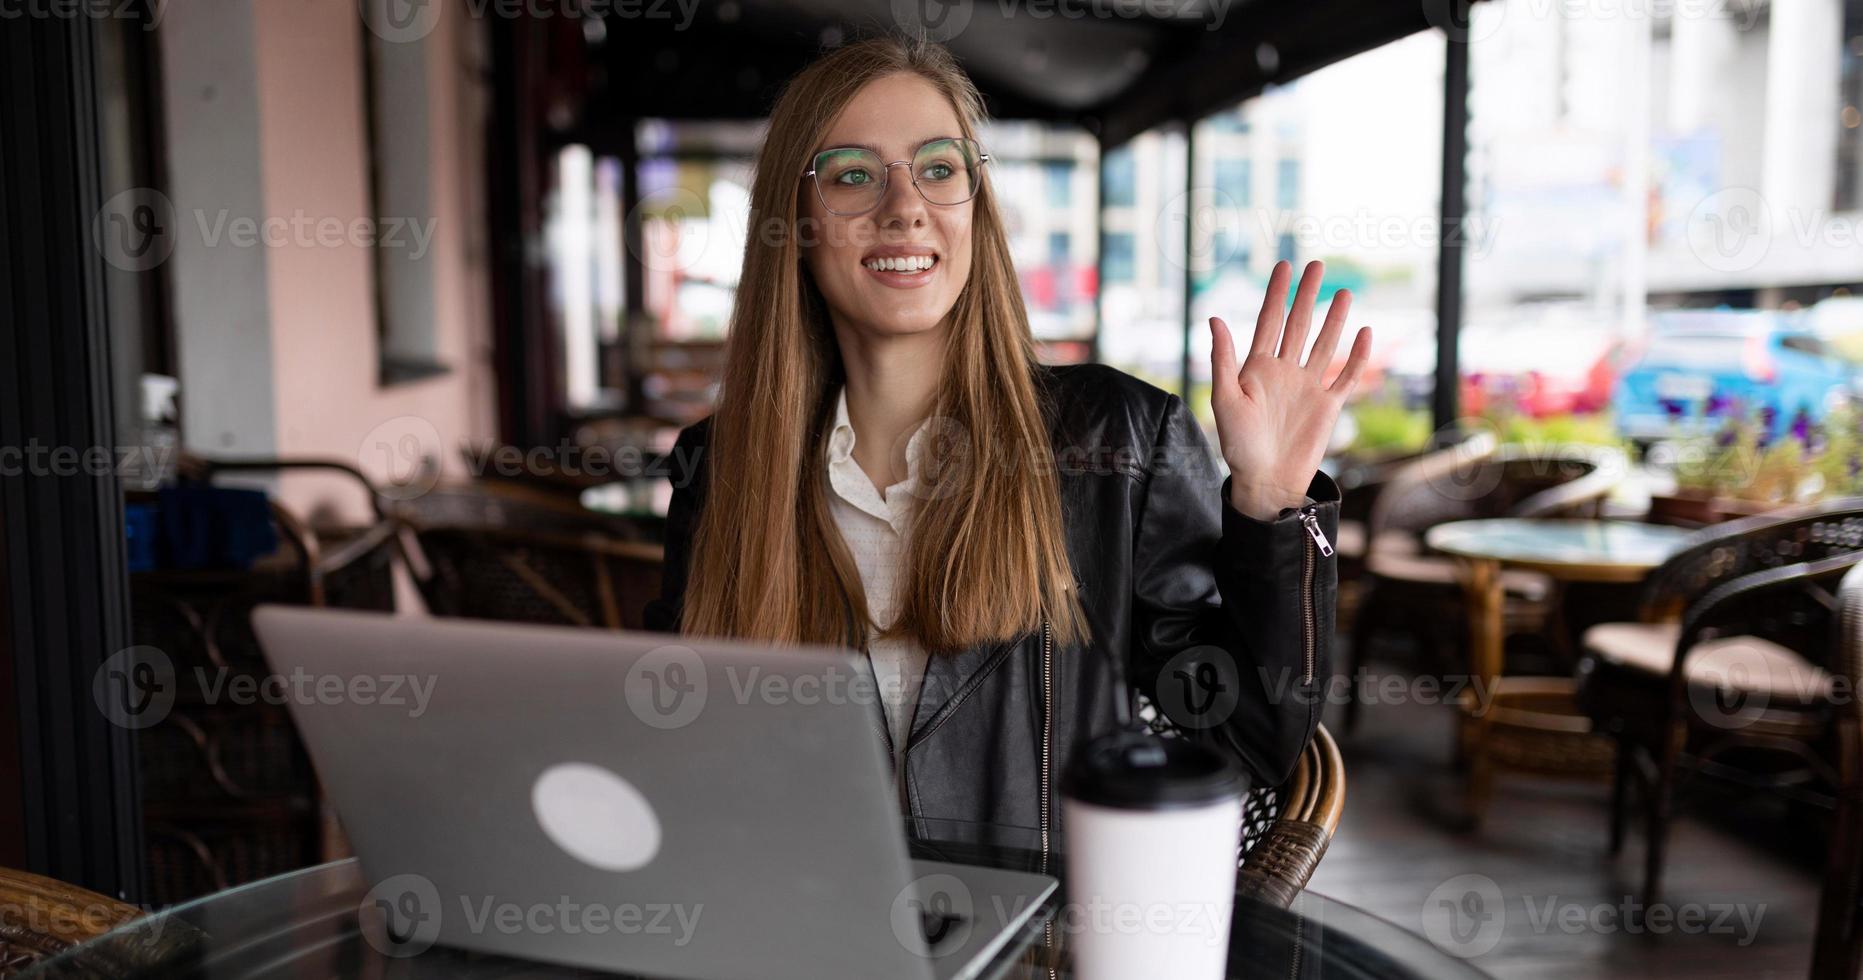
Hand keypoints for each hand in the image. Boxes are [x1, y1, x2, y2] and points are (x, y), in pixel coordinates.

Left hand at [1209, 260, 1372, 520]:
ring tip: (1343, 292)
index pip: (1268, 321)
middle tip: (1317, 264)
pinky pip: (1346, 377)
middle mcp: (1284, 372)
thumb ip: (1223, 359)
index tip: (1284, 265)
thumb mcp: (1225, 399)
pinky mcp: (1328, 406)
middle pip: (1298, 325)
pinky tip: (1365, 332)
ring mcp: (1307, 387)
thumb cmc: (1239, 445)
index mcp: (1256, 368)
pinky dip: (1357, 356)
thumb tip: (1214, 317)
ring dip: (1333, 319)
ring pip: (1324, 345)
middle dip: (1307, 295)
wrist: (1266, 482)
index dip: (1276, 293)